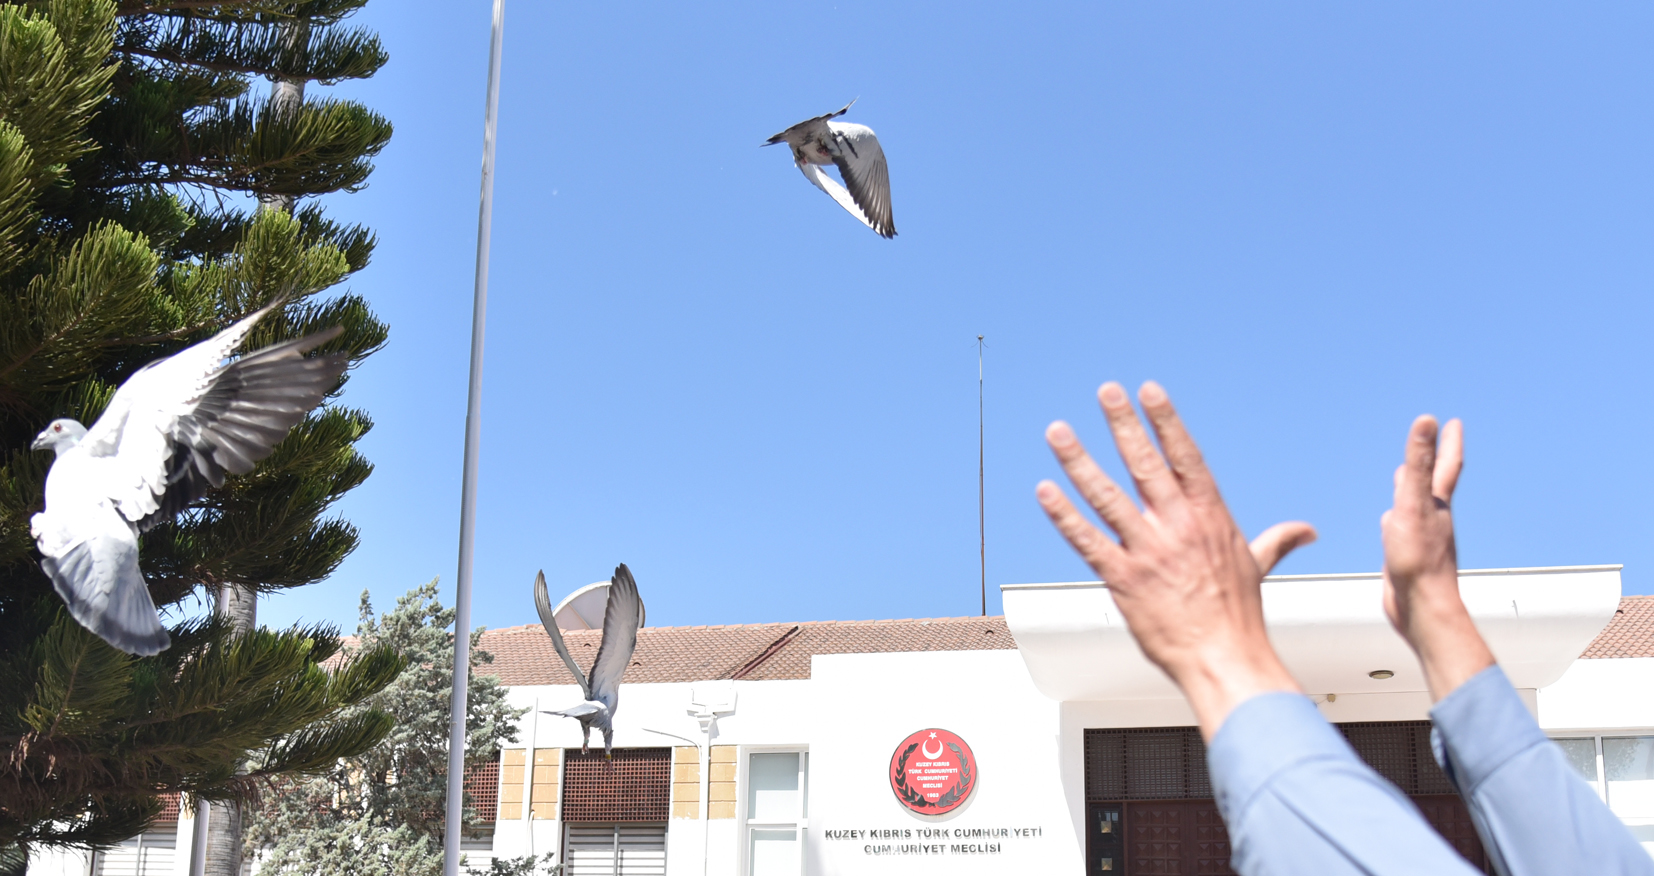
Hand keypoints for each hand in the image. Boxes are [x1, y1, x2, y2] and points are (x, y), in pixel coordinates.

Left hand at [1037, 381, 1316, 738]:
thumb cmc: (1238, 616)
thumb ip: (1277, 540)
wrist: (1224, 659)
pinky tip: (1046, 491)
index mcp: (1209, 517)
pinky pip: (1086, 540)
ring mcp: (1148, 551)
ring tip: (1059, 431)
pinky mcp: (1123, 578)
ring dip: (1079, 461)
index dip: (1166, 421)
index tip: (1149, 391)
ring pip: (1107, 496)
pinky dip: (1064, 515)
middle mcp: (1177, 527)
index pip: (1185, 456)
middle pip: (1144, 464)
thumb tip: (1306, 531)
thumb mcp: (1258, 566)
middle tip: (1106, 392)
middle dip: (1123, 424)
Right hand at [1381, 416, 1493, 699]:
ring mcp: (1420, 538)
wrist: (1420, 609)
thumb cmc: (1419, 560)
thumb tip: (1428, 421)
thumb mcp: (1413, 503)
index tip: (1454, 423)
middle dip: (1431, 462)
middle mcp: (1433, 518)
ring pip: (1414, 506)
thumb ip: (1419, 463)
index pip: (1446, 465)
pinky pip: (1399, 528)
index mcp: (1437, 504)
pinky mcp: (1406, 556)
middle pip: (1432, 483)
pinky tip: (1388, 521)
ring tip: (1403, 478)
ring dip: (1410, 489)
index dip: (1449, 442)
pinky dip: (1394, 517)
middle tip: (1432, 444)